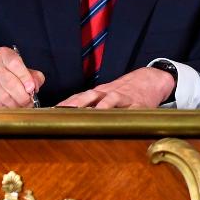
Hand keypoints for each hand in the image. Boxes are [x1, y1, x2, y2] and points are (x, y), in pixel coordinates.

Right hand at [0, 46, 43, 107]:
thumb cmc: (4, 74)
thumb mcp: (21, 70)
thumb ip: (34, 76)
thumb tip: (35, 86)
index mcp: (5, 54)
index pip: (16, 64)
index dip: (25, 78)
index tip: (32, 88)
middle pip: (10, 83)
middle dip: (23, 96)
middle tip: (29, 102)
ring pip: (4, 96)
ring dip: (15, 104)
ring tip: (21, 106)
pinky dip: (6, 108)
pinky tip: (9, 107)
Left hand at [56, 67, 174, 108]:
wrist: (149, 80)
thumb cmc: (122, 92)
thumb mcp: (104, 94)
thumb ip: (86, 103)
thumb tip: (61, 116)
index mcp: (98, 92)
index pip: (79, 96)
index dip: (66, 104)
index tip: (51, 112)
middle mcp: (109, 93)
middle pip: (91, 95)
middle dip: (78, 103)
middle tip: (66, 113)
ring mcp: (124, 98)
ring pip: (112, 99)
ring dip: (102, 106)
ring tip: (93, 115)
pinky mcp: (139, 104)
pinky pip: (132, 108)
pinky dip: (126, 113)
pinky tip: (121, 119)